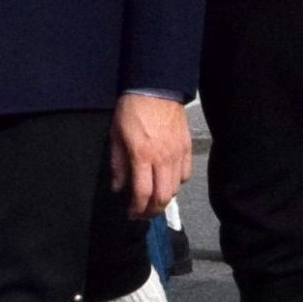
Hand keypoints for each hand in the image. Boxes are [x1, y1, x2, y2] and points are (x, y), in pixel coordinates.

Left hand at [108, 91, 190, 221]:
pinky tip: (167, 183)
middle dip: (151, 211)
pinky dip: (176, 184)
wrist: (156, 88)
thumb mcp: (116, 136)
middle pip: (162, 196)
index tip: (130, 214)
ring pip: (175, 188)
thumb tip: (118, 188)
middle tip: (142, 214)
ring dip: (164, 200)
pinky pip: (185, 174)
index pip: (142, 193)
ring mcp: (177, 154)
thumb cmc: (131, 110)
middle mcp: (162, 159)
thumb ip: (117, 165)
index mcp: (141, 156)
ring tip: (153, 201)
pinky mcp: (187, 148)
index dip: (136, 209)